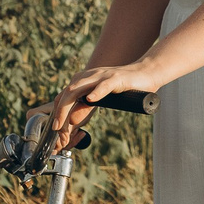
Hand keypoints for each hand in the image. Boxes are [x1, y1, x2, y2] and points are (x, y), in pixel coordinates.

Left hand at [43, 61, 162, 145]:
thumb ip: (86, 106)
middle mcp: (89, 76)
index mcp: (84, 80)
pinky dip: (96, 92)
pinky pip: (104, 85)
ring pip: (79, 89)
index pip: (64, 96)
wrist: (147, 73)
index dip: (57, 113)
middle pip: (67, 94)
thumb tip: (72, 119)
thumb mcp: (101, 98)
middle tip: (56, 129)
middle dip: (59, 113)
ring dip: (69, 107)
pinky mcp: (116, 78)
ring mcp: (102, 76)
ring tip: (66, 122)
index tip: (57, 130)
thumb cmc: (125, 87)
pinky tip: (91, 100)